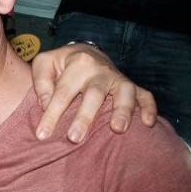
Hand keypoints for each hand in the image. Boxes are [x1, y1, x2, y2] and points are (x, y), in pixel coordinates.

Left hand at [31, 43, 156, 142]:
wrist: (86, 52)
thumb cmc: (60, 64)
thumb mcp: (44, 64)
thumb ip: (41, 82)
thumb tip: (46, 104)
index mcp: (77, 64)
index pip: (62, 93)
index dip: (51, 115)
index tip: (42, 135)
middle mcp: (100, 70)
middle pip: (94, 94)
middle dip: (85, 117)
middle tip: (74, 138)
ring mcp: (117, 78)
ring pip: (124, 93)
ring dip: (123, 111)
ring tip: (118, 130)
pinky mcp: (130, 85)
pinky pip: (145, 95)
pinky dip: (149, 108)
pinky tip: (148, 123)